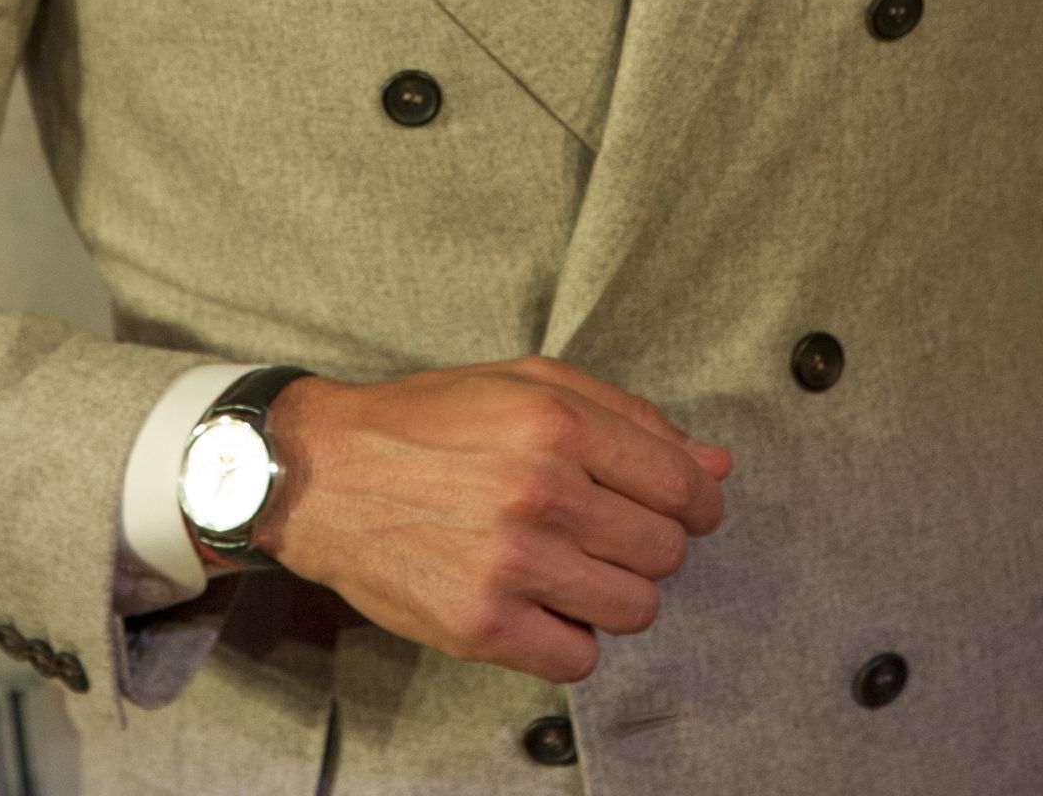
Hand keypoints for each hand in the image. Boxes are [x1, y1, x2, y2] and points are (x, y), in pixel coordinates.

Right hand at [251, 355, 730, 682]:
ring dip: (612, 591)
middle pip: (665, 550)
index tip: (686, 508)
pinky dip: (569, 636)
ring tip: (567, 563)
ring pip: (634, 608)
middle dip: (646, 541)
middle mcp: (540, 491)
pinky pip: (580, 659)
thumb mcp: (526, 384)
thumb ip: (628, 419)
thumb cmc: (428, 423)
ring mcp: (512, 564)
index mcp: (556, 422)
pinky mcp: (482, 627)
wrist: (325, 475)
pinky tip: (538, 600)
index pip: (682, 484)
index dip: (698, 500)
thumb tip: (716, 463)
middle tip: (603, 528)